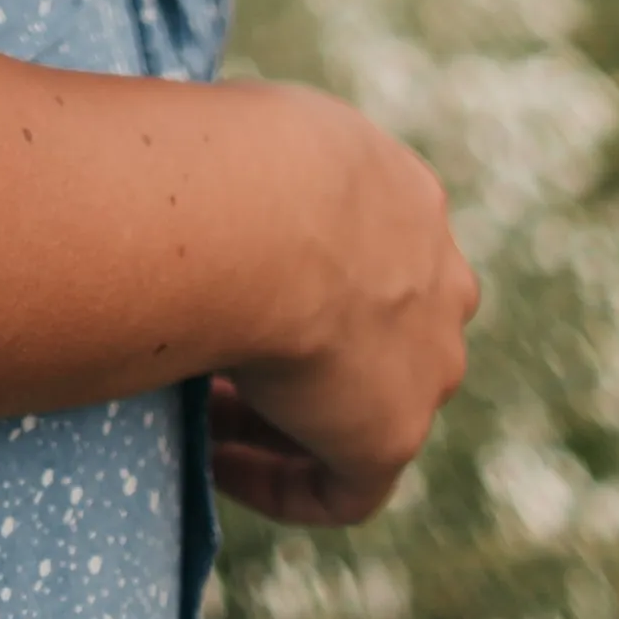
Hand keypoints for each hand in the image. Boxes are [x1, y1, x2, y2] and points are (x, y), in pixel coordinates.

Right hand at [210, 87, 479, 520]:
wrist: (262, 207)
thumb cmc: (229, 152)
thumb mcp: (250, 133)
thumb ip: (245, 164)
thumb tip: (182, 173)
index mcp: (406, 196)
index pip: (368, 247)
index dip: (295, 275)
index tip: (228, 283)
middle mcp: (436, 278)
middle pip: (380, 329)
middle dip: (305, 345)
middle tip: (219, 351)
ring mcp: (427, 360)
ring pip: (364, 403)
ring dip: (288, 411)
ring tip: (199, 411)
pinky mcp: (392, 433)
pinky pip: (345, 485)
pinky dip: (281, 481)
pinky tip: (214, 461)